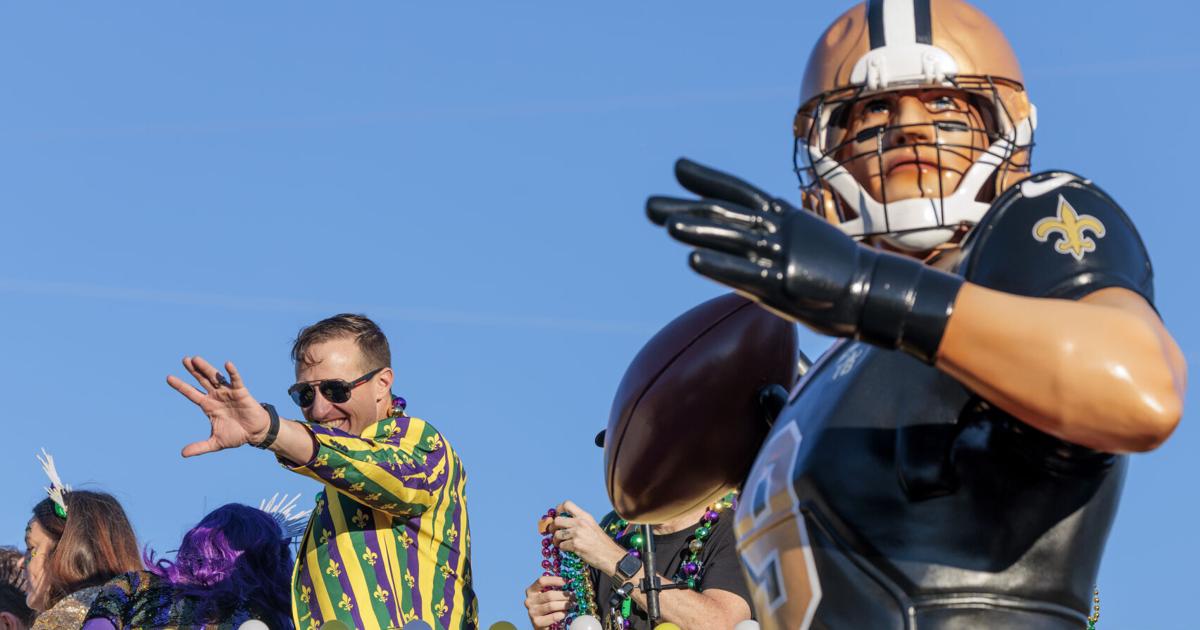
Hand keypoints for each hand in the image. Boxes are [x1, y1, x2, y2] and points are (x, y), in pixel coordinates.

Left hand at [166, 356, 270, 456]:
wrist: (255, 434)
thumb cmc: (236, 435)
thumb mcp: (215, 442)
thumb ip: (199, 447)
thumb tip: (183, 454)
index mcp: (208, 406)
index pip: (191, 393)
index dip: (180, 386)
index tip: (168, 378)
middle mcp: (216, 396)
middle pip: (202, 381)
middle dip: (193, 371)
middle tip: (184, 360)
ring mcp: (228, 392)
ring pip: (215, 377)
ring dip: (206, 368)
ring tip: (196, 359)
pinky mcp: (241, 392)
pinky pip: (236, 380)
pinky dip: (232, 372)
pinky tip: (227, 364)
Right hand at [523, 575, 571, 629]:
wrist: (544, 624)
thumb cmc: (548, 607)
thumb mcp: (548, 595)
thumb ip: (555, 588)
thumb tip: (569, 581)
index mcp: (531, 591)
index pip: (542, 581)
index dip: (554, 580)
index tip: (565, 582)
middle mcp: (529, 601)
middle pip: (549, 595)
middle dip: (563, 595)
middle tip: (573, 596)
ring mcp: (532, 612)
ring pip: (552, 606)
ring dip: (564, 605)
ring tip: (572, 604)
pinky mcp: (537, 622)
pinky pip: (553, 616)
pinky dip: (561, 614)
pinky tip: (565, 613)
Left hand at [551, 500, 626, 577]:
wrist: (611, 556)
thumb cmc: (601, 543)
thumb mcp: (592, 526)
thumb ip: (579, 522)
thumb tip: (561, 522)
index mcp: (585, 516)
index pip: (567, 504)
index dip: (558, 509)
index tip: (557, 516)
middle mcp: (580, 523)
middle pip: (557, 520)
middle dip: (553, 527)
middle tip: (554, 532)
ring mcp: (577, 534)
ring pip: (557, 534)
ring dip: (556, 540)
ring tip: (561, 543)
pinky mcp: (575, 545)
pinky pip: (561, 545)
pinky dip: (562, 548)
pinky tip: (568, 549)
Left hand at [647, 158, 961, 361]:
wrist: (876, 293)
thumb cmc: (839, 275)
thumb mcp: (804, 246)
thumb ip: (775, 242)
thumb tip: (752, 242)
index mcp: (785, 218)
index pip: (740, 191)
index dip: (708, 179)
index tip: (678, 168)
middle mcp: (779, 230)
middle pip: (725, 214)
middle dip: (685, 209)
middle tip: (649, 207)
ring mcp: (781, 255)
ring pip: (732, 238)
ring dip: (698, 230)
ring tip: (665, 225)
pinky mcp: (783, 284)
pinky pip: (745, 274)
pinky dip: (718, 266)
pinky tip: (690, 260)